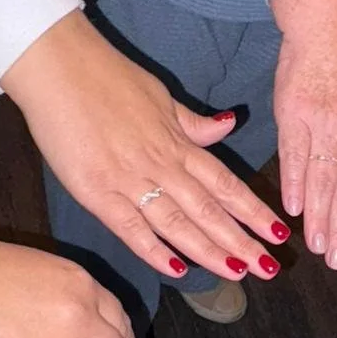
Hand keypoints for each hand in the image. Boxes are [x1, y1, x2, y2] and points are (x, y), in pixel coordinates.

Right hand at [2, 13, 287, 285]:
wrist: (57, 64)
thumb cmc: (107, 76)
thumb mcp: (161, 97)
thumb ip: (193, 123)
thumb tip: (230, 126)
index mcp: (177, 142)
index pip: (225, 184)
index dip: (253, 210)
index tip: (279, 232)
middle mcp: (160, 163)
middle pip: (210, 209)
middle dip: (242, 240)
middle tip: (269, 268)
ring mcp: (129, 179)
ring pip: (178, 222)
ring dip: (210, 250)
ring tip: (238, 273)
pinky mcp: (96, 191)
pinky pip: (131, 227)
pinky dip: (154, 250)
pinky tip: (178, 270)